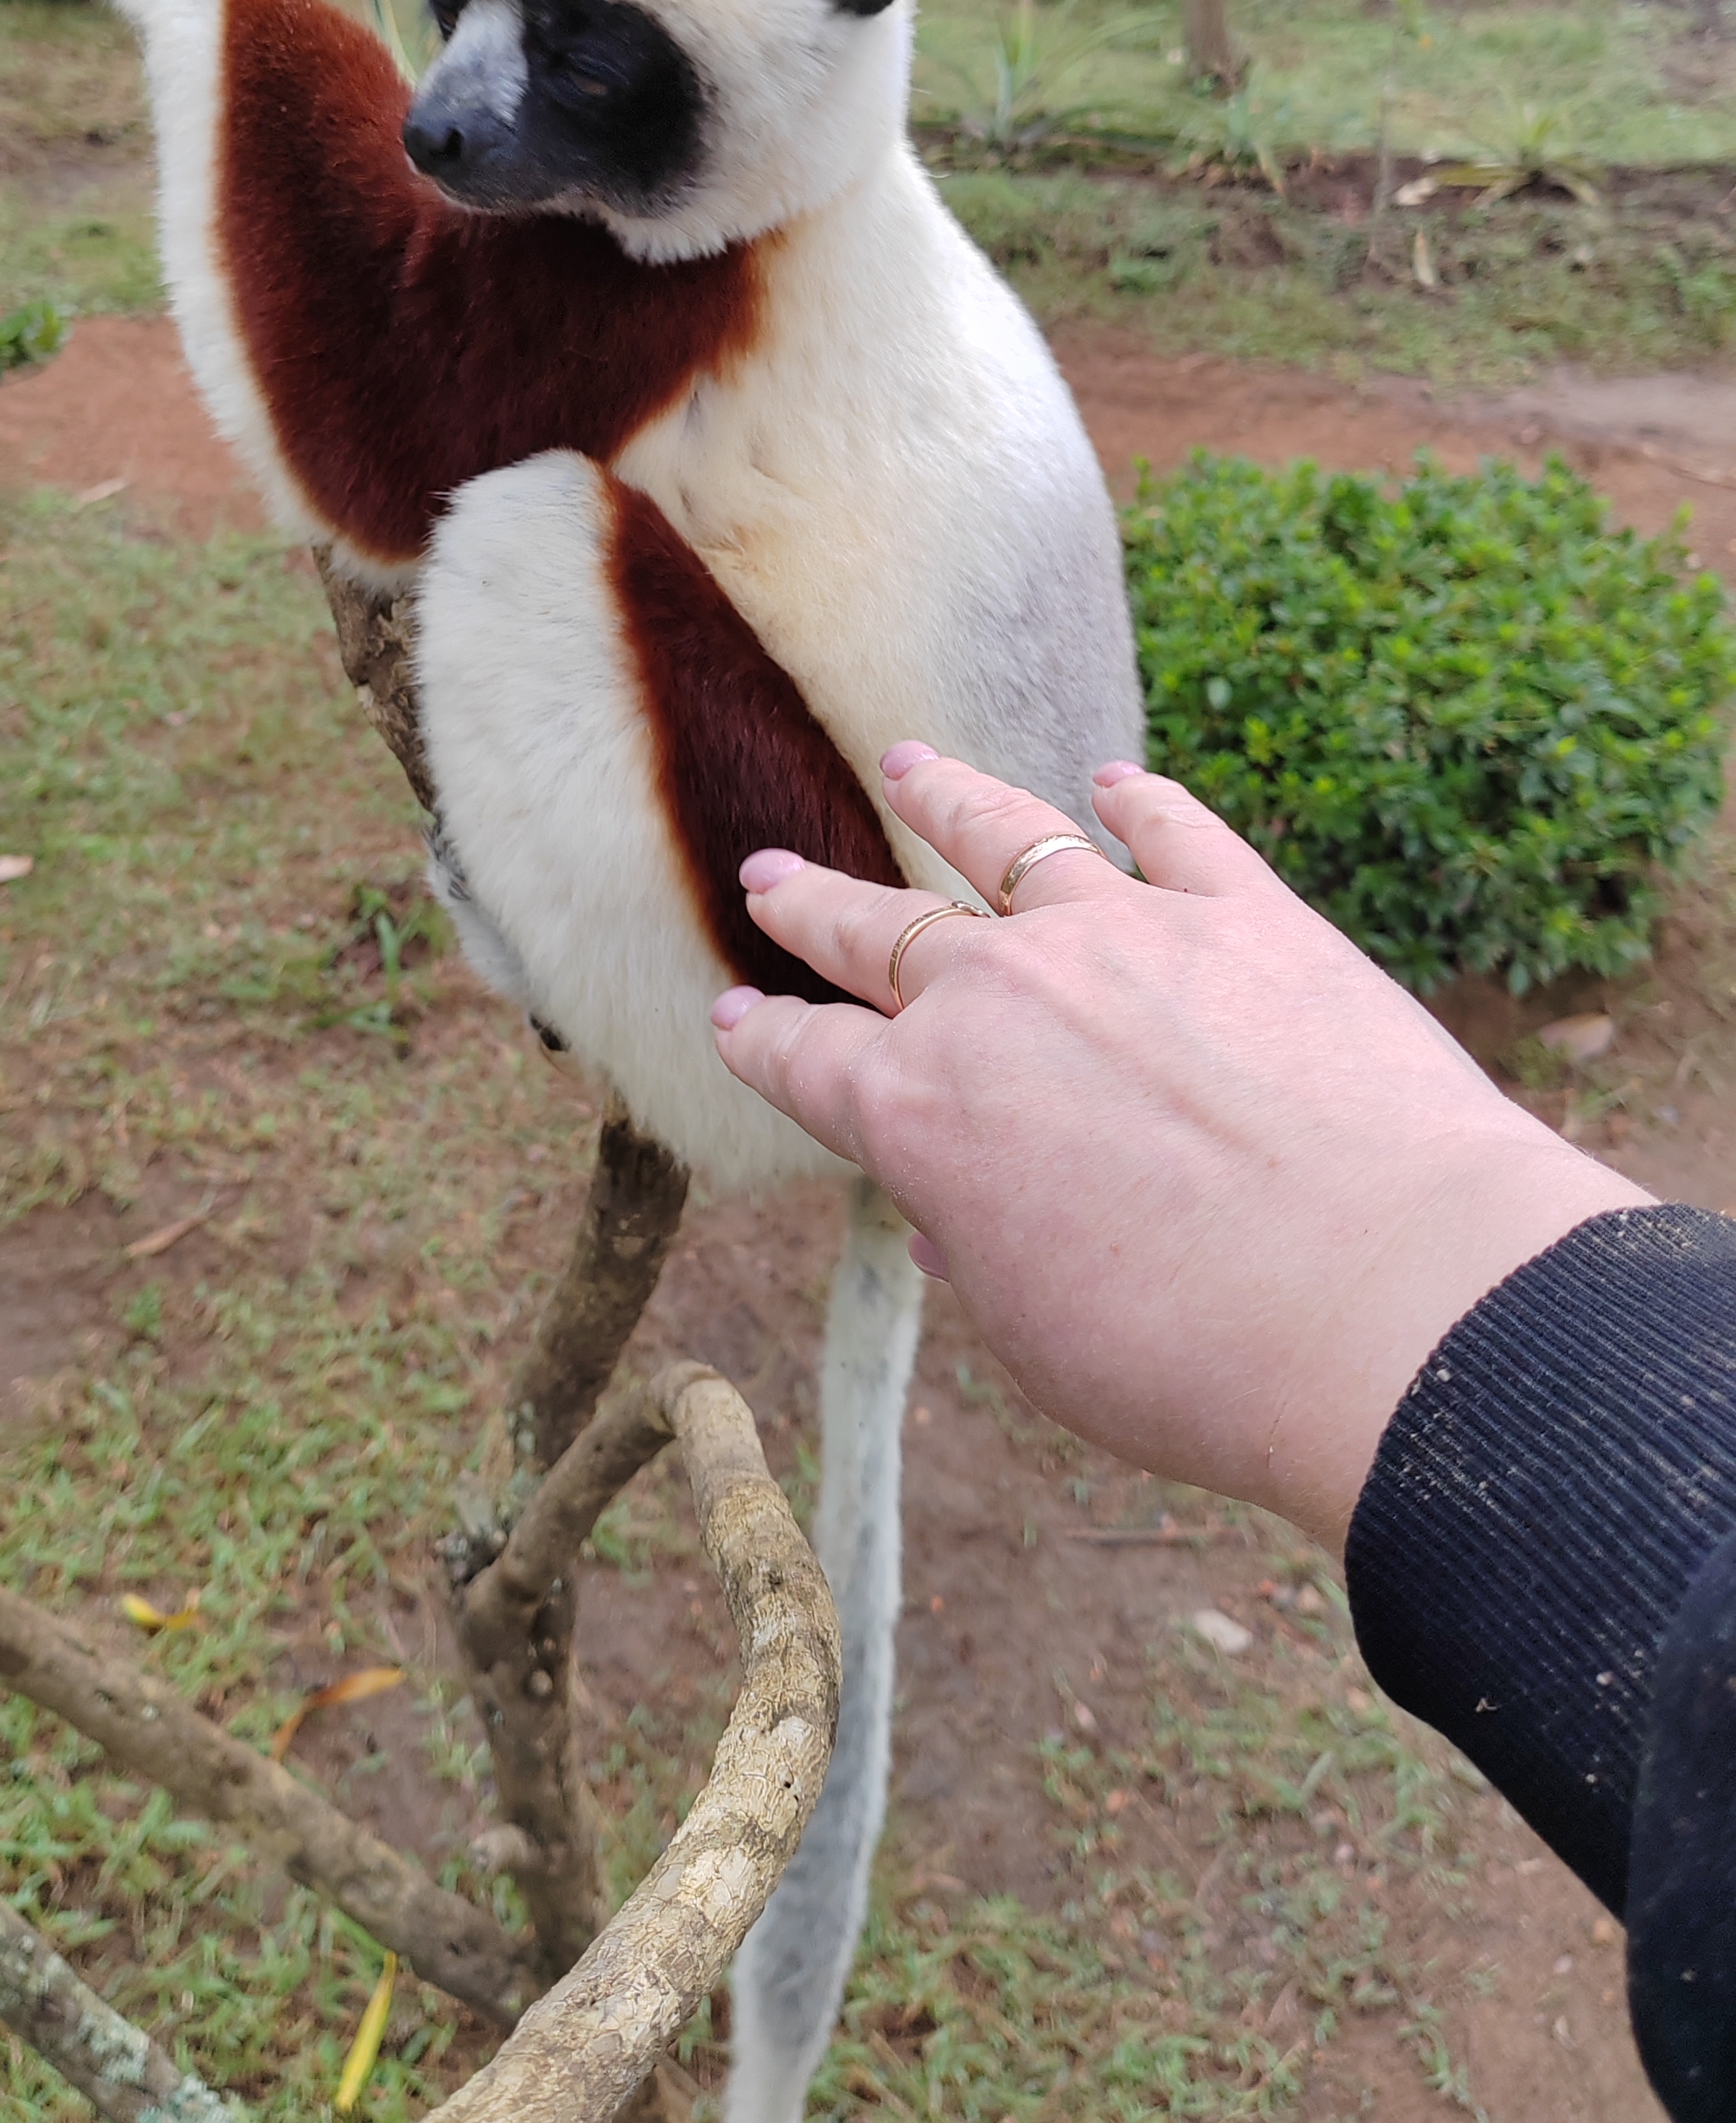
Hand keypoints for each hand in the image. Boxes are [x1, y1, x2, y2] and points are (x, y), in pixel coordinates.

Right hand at [710, 750, 1645, 1550]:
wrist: (1389, 1303)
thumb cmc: (1201, 1358)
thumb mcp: (1042, 1338)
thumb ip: (987, 1256)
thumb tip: (963, 1219)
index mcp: (917, 1113)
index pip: (806, 1062)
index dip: (762, 1042)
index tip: (733, 1017)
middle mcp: (996, 999)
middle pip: (876, 934)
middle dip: (812, 905)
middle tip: (769, 875)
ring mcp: (1120, 937)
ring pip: (1006, 841)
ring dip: (948, 800)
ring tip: (909, 764)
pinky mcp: (1244, 914)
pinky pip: (1175, 835)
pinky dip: (1140, 803)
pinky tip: (1116, 786)